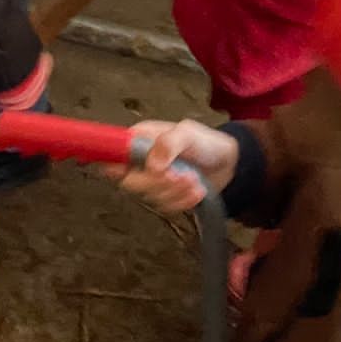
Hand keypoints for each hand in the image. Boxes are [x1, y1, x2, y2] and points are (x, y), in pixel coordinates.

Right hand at [101, 119, 240, 214]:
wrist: (228, 163)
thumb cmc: (205, 142)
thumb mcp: (188, 133)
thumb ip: (169, 143)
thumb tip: (152, 166)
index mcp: (139, 140)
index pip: (113, 155)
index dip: (116, 167)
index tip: (133, 173)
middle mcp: (140, 162)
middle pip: (130, 183)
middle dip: (157, 183)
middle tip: (181, 176)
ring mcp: (151, 181)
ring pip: (149, 197)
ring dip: (175, 193)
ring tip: (195, 181)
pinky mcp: (164, 197)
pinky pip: (164, 207)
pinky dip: (182, 202)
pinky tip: (197, 192)